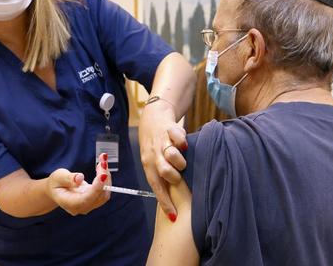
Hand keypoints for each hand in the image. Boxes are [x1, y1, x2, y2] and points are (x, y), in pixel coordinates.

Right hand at [45, 153, 111, 215]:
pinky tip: (102, 168)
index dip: (97, 187)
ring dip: (107, 176)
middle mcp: (82, 208)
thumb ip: (68, 178)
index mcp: (71, 204)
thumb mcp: (58, 177)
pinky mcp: (95, 200)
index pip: (87, 199)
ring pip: (105, 193)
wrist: (56, 190)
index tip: (103, 174)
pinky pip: (104, 191)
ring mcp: (90, 205)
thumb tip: (80, 178)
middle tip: (103, 161)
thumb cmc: (56, 184)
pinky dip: (106, 178)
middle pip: (99, 195)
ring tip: (102, 161)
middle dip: (104, 177)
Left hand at [139, 103, 187, 220]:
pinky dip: (182, 141)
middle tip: (180, 177)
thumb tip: (170, 201)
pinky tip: (184, 144)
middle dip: (174, 177)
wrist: (153, 116)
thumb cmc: (154, 144)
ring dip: (179, 160)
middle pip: (163, 171)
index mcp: (148, 165)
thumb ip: (160, 176)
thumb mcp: (152, 160)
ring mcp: (161, 141)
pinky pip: (178, 136)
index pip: (156, 186)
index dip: (165, 202)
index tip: (173, 216)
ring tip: (183, 161)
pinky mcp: (170, 128)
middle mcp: (153, 154)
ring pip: (171, 154)